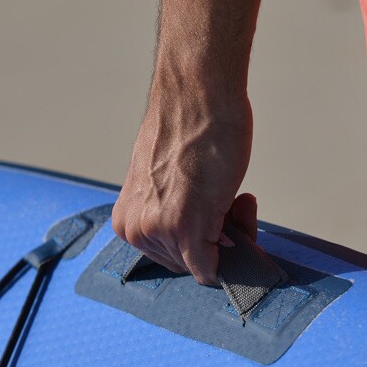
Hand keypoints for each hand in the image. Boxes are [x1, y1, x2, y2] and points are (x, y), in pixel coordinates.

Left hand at [112, 87, 255, 285]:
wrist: (196, 96)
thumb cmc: (189, 129)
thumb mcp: (169, 183)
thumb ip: (174, 213)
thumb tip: (204, 237)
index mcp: (126, 220)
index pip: (170, 256)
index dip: (200, 240)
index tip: (215, 212)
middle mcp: (135, 231)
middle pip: (188, 262)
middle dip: (216, 238)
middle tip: (232, 200)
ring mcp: (158, 232)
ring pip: (205, 264)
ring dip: (231, 233)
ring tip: (234, 193)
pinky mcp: (185, 229)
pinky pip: (211, 270)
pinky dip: (234, 253)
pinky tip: (239, 204)